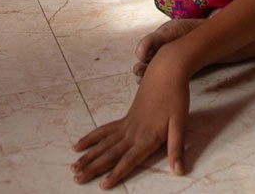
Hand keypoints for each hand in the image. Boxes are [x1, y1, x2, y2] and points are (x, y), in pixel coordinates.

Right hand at [71, 51, 189, 186]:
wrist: (166, 71)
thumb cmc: (176, 97)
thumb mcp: (180, 124)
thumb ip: (176, 148)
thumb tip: (179, 171)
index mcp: (147, 137)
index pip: (129, 160)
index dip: (116, 173)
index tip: (103, 186)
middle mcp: (133, 133)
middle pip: (110, 154)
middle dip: (93, 168)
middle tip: (77, 179)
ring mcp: (127, 124)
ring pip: (103, 143)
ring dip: (88, 156)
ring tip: (73, 168)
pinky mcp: (125, 117)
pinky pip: (104, 130)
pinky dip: (91, 138)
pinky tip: (79, 144)